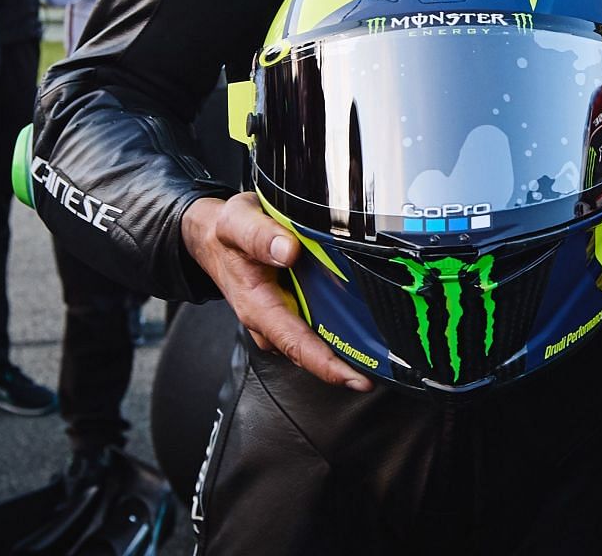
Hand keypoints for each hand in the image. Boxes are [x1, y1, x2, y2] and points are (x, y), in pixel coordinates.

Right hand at [181, 193, 372, 390]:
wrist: (213, 236)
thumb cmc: (226, 233)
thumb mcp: (237, 223)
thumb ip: (260, 236)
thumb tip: (288, 251)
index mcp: (257, 306)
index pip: (296, 344)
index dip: (327, 365)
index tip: (357, 378)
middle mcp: (271, 319)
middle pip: (312, 351)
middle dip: (347, 365)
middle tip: (388, 370)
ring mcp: (282, 317)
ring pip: (318, 338)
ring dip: (347, 347)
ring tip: (385, 353)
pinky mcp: (291, 308)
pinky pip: (318, 322)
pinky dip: (340, 326)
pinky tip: (366, 323)